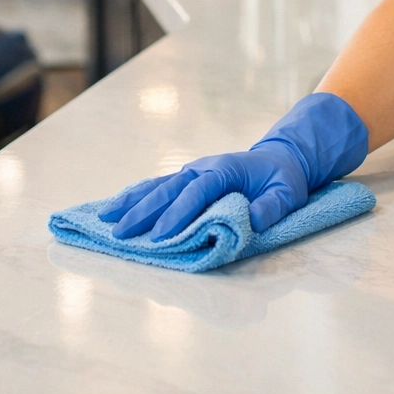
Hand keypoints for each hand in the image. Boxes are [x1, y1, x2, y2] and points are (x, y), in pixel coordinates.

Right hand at [99, 92, 368, 240]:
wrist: (278, 158)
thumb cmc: (282, 178)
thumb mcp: (287, 193)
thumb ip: (271, 207)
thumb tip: (251, 221)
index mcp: (224, 170)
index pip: (197, 193)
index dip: (179, 214)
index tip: (161, 235)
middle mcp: (202, 168)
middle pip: (168, 190)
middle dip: (143, 212)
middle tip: (121, 233)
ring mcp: (191, 172)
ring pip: (156, 186)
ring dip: (131, 203)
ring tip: (105, 218)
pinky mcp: (186, 179)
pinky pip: (156, 187)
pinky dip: (135, 196)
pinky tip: (114, 207)